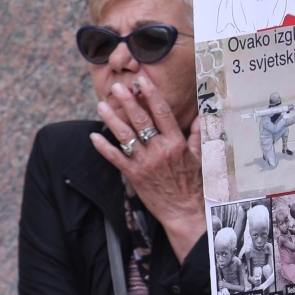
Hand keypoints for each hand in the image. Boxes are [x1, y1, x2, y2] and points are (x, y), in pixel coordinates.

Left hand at [92, 70, 207, 259]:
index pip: (162, 113)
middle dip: (127, 101)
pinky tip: (95, 136)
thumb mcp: (200, 159)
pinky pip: (116, 158)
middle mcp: (160, 150)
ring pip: (125, 136)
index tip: (141, 81)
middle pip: (141, 120)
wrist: (185, 212)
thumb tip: (199, 119)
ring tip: (101, 105)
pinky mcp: (134, 176)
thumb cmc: (194, 186)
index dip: (151, 95)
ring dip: (111, 119)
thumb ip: (196, 137)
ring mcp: (145, 163)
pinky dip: (104, 147)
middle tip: (117, 87)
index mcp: (176, 143)